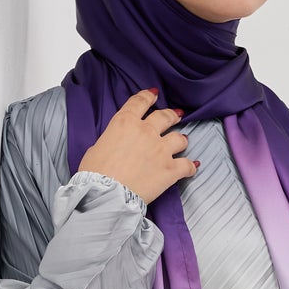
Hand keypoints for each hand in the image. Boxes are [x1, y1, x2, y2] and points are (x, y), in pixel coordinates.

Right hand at [77, 88, 197, 205]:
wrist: (107, 194)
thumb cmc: (95, 173)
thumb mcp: (96, 147)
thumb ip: (112, 140)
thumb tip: (116, 144)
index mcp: (125, 122)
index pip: (140, 102)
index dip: (148, 96)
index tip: (154, 94)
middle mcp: (146, 132)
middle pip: (164, 117)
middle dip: (171, 115)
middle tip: (175, 115)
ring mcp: (161, 150)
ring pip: (179, 138)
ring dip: (181, 139)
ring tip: (183, 141)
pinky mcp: (170, 170)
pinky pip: (188, 165)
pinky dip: (191, 166)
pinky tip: (193, 166)